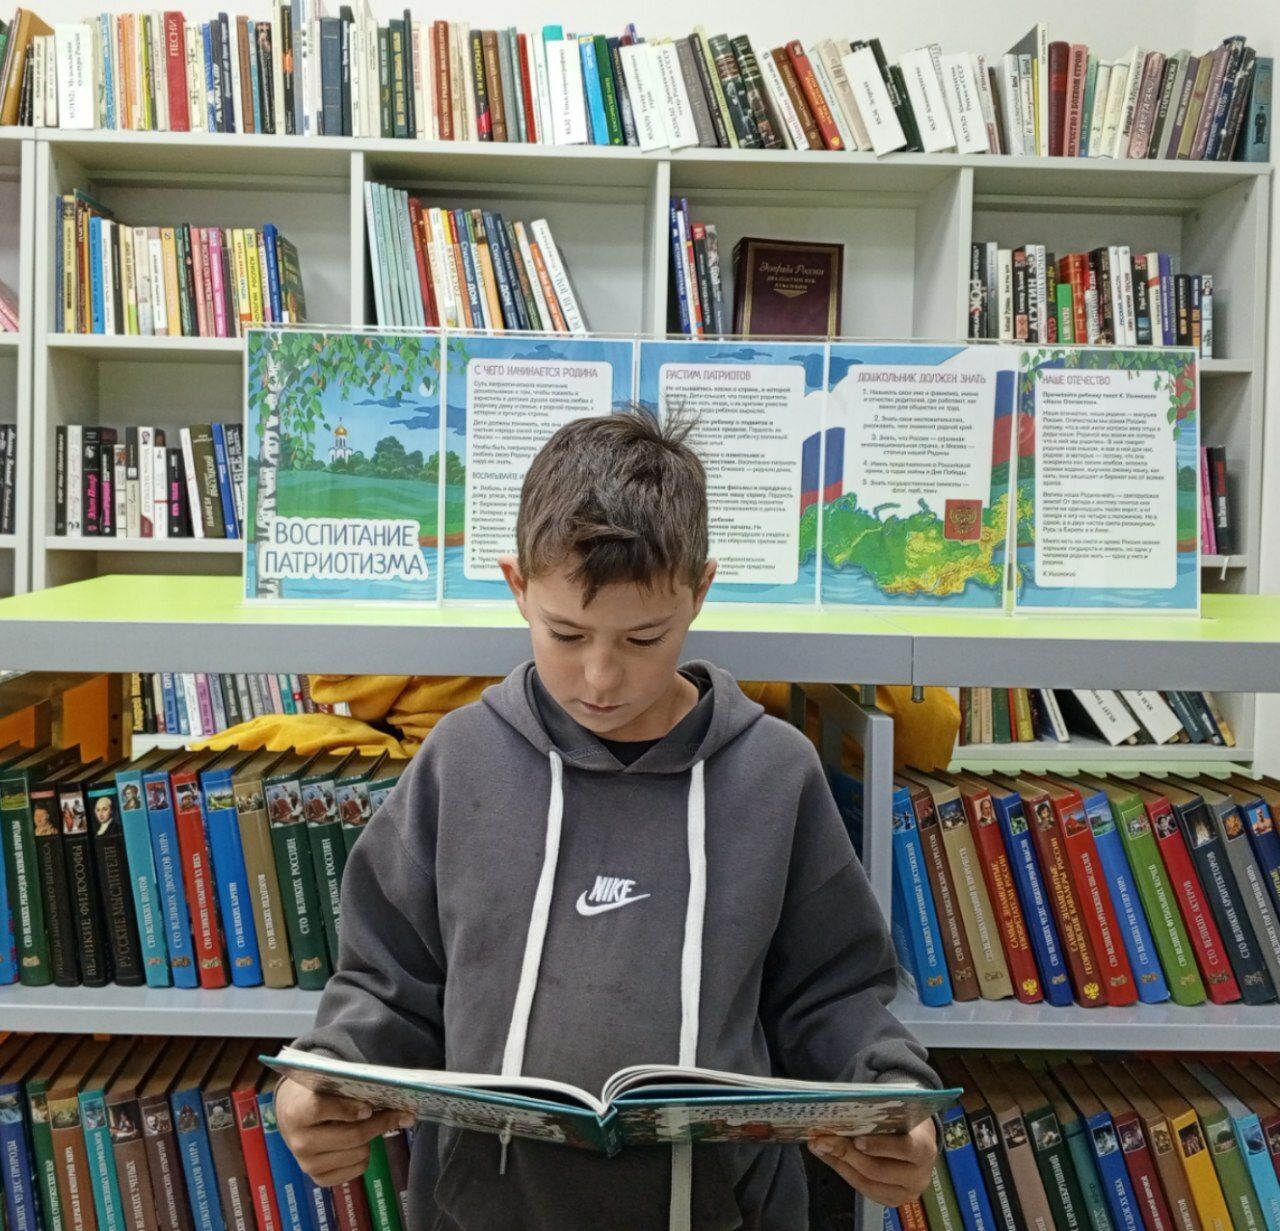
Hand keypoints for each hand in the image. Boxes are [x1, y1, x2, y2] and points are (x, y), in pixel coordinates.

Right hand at [275, 1077, 413, 1186]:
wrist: (291, 1113)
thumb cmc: (315, 1092)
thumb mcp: (325, 1084)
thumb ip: (351, 1089)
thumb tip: (394, 1102)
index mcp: (297, 1113)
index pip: (322, 1109)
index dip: (349, 1108)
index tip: (369, 1106)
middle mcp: (299, 1142)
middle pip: (352, 1135)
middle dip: (378, 1122)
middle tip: (396, 1112)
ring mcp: (308, 1164)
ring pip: (359, 1153)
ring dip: (371, 1138)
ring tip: (367, 1125)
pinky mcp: (319, 1179)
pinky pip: (358, 1169)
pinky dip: (365, 1155)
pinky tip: (358, 1143)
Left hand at [808, 1118, 936, 1207]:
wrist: (919, 1138)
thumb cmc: (904, 1120)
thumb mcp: (897, 1113)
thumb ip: (876, 1115)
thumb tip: (840, 1109)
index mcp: (924, 1148)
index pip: (906, 1149)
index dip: (880, 1146)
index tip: (856, 1140)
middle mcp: (919, 1176)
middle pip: (879, 1170)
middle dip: (847, 1154)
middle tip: (823, 1140)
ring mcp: (906, 1192)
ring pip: (868, 1183)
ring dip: (840, 1164)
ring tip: (819, 1147)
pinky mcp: (892, 1200)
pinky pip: (864, 1189)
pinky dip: (843, 1172)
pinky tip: (828, 1157)